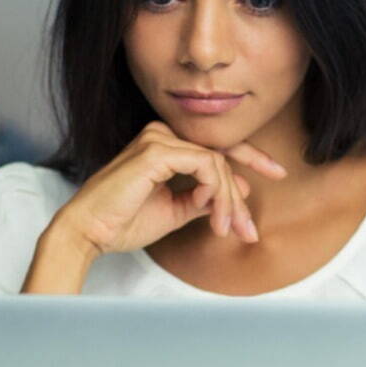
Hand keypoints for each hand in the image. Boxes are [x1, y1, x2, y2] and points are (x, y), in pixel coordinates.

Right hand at [54, 120, 286, 255]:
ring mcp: (159, 138)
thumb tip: (238, 192)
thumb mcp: (174, 210)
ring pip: (218, 164)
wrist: (89, 232)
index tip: (277, 173)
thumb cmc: (122, 222)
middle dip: (240, 194)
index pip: (214, 147)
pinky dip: (217, 193)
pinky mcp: (158, 150)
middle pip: (221, 156)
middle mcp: (162, 134)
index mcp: (164, 145)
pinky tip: (214, 216)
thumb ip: (202, 198)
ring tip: (227, 230)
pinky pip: (207, 166)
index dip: (251, 158)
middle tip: (252, 228)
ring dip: (228, 201)